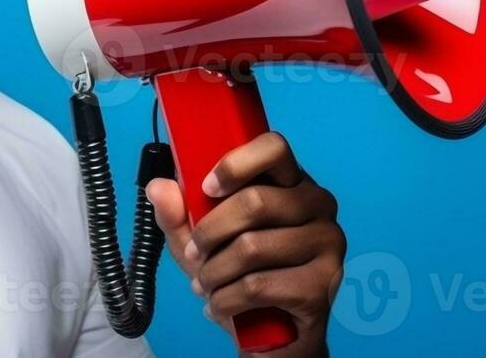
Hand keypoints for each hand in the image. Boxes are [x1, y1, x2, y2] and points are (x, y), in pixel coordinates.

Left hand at [145, 132, 344, 356]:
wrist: (275, 338)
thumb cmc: (242, 278)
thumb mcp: (201, 245)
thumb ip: (178, 215)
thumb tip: (158, 187)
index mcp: (291, 181)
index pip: (274, 147)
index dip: (236, 164)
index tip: (207, 188)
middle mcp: (318, 204)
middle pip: (256, 201)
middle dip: (209, 233)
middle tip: (193, 254)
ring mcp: (327, 242)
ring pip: (252, 247)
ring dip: (214, 273)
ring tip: (205, 285)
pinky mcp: (323, 284)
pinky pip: (260, 286)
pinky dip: (226, 300)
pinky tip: (221, 306)